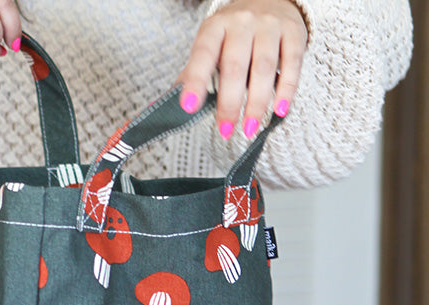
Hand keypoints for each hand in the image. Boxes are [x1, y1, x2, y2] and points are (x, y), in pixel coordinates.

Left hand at [178, 0, 306, 138]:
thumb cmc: (232, 35)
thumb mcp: (209, 47)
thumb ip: (191, 77)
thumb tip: (159, 110)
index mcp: (214, 27)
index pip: (202, 55)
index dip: (195, 81)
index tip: (188, 107)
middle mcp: (241, 23)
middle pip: (235, 67)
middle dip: (229, 103)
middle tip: (225, 131)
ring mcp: (269, 25)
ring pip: (265, 68)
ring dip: (257, 103)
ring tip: (250, 128)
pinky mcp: (295, 32)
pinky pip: (292, 64)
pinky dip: (286, 90)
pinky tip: (278, 111)